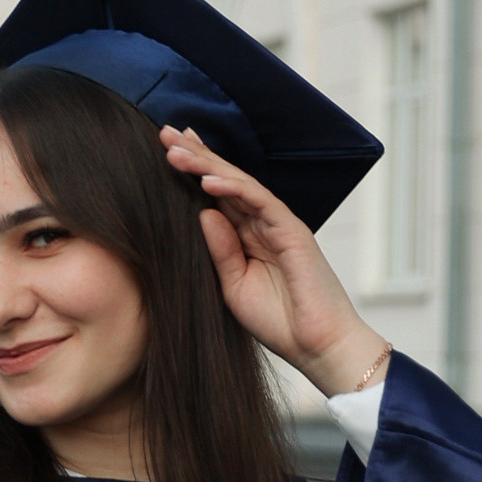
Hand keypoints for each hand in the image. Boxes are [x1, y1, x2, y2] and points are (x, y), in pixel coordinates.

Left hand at [159, 127, 391, 400]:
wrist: (317, 348)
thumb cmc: (279, 322)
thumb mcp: (233, 286)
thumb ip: (219, 250)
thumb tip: (202, 212)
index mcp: (248, 235)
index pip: (218, 194)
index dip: (194, 170)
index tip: (166, 149)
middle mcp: (263, 224)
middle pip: (226, 181)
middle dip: (196, 156)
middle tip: (165, 133)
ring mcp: (279, 225)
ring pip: (240, 184)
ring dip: (207, 165)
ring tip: (176, 149)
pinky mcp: (293, 232)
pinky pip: (260, 203)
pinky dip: (234, 189)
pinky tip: (207, 181)